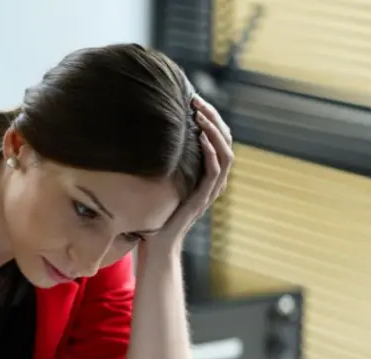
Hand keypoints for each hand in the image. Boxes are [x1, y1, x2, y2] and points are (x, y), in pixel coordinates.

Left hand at [143, 94, 233, 259]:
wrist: (157, 245)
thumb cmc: (155, 215)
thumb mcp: (159, 182)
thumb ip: (162, 164)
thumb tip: (144, 137)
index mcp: (206, 174)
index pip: (218, 139)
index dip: (210, 118)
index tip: (194, 100)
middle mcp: (212, 181)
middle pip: (225, 141)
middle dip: (213, 118)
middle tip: (197, 100)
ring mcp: (210, 190)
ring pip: (226, 154)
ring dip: (214, 131)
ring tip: (201, 114)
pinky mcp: (203, 199)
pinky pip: (215, 173)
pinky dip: (211, 153)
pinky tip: (201, 138)